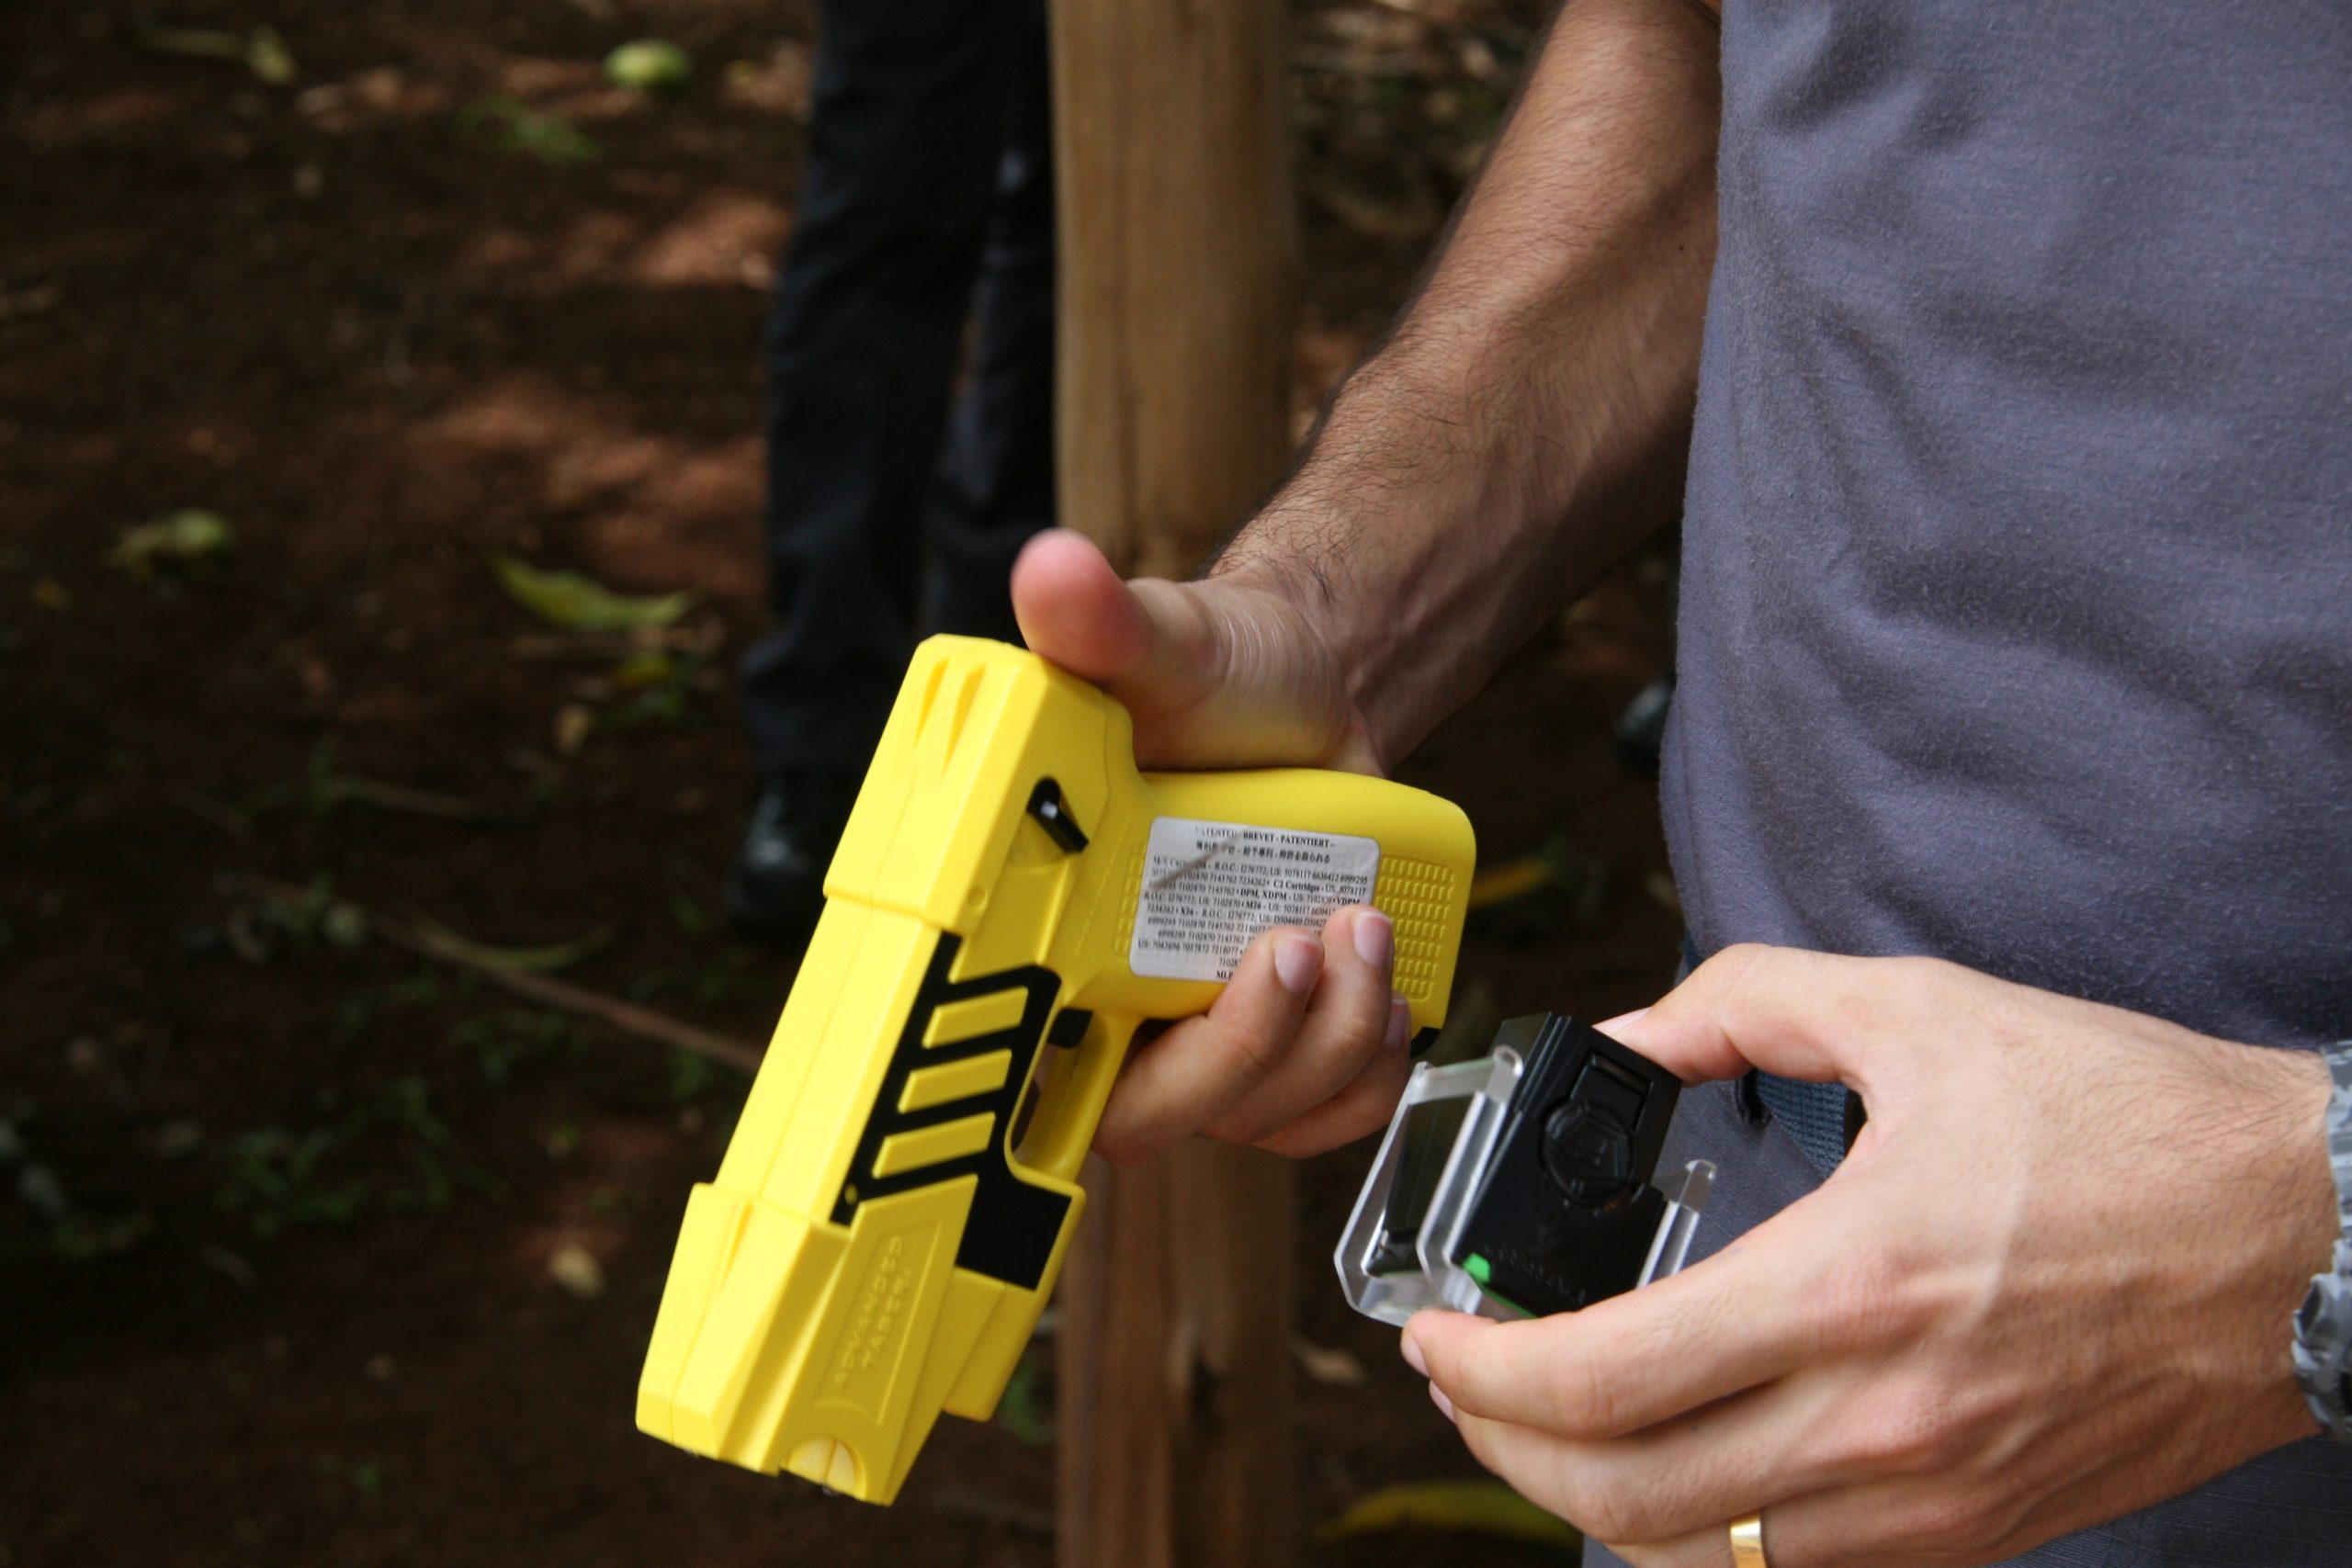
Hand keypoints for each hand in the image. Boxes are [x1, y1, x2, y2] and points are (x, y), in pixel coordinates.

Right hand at [1010, 529, 1410, 1159]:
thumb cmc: (1213, 678)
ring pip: (1248, 1116)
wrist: (1309, 695)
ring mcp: (1197, 1032)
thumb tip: (1053, 576)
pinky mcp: (1280, 1040)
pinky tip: (1383, 989)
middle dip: (1239, 1053)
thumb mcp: (1163, 644)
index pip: (1008, 1063)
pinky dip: (1365, 1073)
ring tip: (1362, 926)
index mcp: (1043, 922)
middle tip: (1293, 947)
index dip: (1040, 1106)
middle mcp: (1108, 997)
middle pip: (1143, 1118)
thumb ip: (1100, 625)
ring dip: (1326, 1041)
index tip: (1127, 1044)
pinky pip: (1316, 1116)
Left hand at [1404, 945, 2338, 1566]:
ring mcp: (1931, 1501)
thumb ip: (1745, 1001)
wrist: (2313, 1240)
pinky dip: (1700, 1537)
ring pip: (1696, 1560)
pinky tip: (1674, 1465)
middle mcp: (1881, 1423)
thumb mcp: (1920, 1011)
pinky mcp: (1978, 1534)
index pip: (1602, 1380)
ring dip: (1587, 1502)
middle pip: (1619, 1497)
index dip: (1480, 1370)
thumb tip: (1626, 1038)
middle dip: (1500, 1450)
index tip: (1432, 1330)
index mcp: (1851, 1286)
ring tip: (1544, 1425)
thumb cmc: (2130, 1120)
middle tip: (1461, 1382)